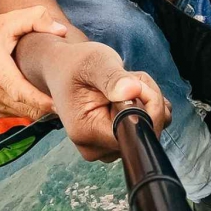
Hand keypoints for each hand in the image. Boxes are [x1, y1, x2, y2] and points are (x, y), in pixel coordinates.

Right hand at [0, 7, 68, 118]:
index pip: (21, 93)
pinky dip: (32, 110)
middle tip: (70, 98)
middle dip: (49, 107)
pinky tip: (44, 99)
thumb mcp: (9, 19)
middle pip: (27, 108)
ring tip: (60, 97)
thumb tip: (60, 30)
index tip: (61, 103)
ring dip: (42, 110)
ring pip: (24, 114)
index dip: (42, 101)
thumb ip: (36, 19)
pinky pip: (18, 114)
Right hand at [45, 41, 170, 161]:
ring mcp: (106, 148)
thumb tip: (132, 92)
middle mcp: (95, 148)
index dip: (145, 108)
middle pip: (142, 133)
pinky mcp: (116, 142)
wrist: (63, 68)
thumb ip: (112, 78)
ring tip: (124, 83)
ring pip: (147, 130)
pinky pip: (146, 129)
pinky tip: (129, 93)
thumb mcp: (93, 62)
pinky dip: (146, 108)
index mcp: (85, 132)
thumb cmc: (75, 65)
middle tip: (129, 77)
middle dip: (147, 101)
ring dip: (146, 102)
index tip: (138, 84)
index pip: (132, 133)